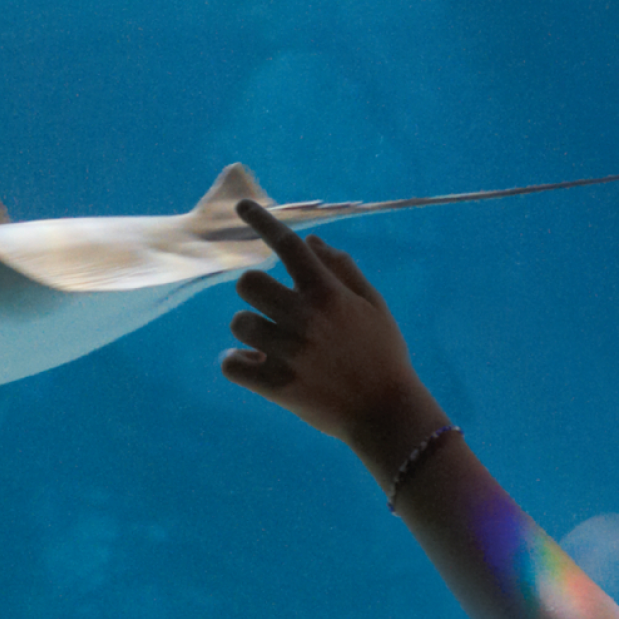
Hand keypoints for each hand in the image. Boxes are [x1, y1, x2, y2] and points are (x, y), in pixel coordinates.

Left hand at [221, 200, 446, 457]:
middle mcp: (306, 318)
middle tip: (271, 308)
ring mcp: (291, 353)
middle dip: (255, 292)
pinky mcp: (279, 386)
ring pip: (239, 324)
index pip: (287, 244)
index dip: (261, 220)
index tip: (241, 206)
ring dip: (250, 331)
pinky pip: (231, 364)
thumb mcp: (373, 304)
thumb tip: (310, 241)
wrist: (387, 412)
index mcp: (329, 293)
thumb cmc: (383, 353)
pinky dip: (237, 364)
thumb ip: (342, 269)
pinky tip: (256, 367)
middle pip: (248, 283)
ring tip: (271, 345)